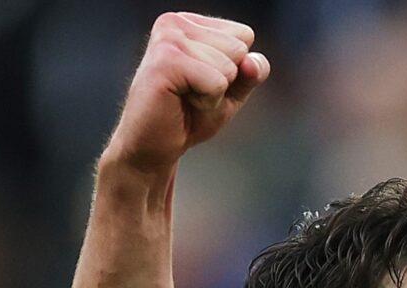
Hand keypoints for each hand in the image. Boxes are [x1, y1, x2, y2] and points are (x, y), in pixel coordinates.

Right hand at [102, 12, 269, 175]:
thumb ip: (251, 74)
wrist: (154, 146)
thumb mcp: (231, 92)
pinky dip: (208, 101)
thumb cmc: (189, 116)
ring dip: (214, 93)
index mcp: (189, 22)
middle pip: (239, 49)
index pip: (244, 35)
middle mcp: (175, 22)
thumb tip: (252, 62)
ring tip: (184, 97)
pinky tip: (181, 101)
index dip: (235, 69)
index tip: (203, 81)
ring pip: (229, 66)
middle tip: (192, 93)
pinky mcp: (165, 61)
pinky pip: (217, 83)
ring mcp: (168, 38)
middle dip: (225, 81)